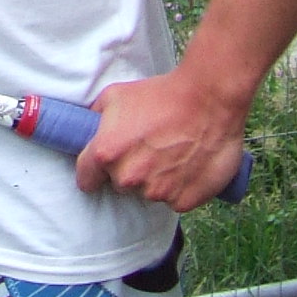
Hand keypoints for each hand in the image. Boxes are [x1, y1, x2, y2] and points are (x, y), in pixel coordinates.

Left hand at [75, 68, 245, 209]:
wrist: (210, 100)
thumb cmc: (162, 94)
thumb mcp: (115, 96)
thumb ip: (95, 119)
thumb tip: (87, 130)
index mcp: (106, 154)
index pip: (87, 180)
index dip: (94, 172)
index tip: (102, 168)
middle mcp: (129, 178)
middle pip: (120, 185)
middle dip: (130, 170)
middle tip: (149, 148)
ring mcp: (157, 192)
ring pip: (149, 192)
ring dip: (157, 179)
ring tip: (173, 153)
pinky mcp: (183, 201)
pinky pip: (175, 199)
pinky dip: (181, 187)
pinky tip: (188, 165)